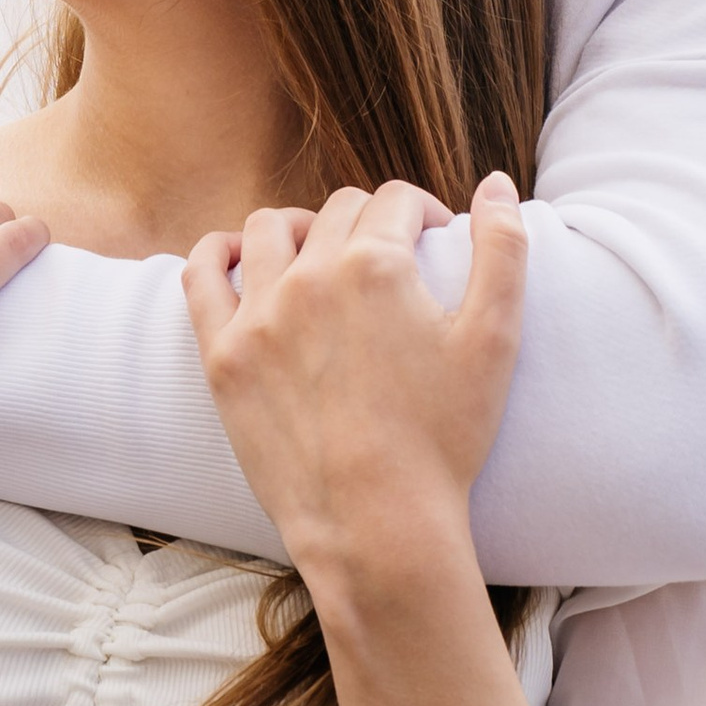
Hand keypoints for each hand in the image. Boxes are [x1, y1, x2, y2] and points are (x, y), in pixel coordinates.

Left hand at [182, 176, 526, 604]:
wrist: (377, 524)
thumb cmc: (444, 438)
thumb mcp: (495, 339)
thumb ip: (503, 250)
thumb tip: (497, 181)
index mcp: (377, 263)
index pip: (396, 199)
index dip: (421, 211)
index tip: (433, 237)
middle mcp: (310, 275)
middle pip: (338, 212)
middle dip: (369, 221)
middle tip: (385, 257)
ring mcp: (259, 314)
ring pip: (270, 229)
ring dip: (301, 228)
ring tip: (319, 254)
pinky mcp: (222, 355)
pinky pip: (202, 274)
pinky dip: (219, 251)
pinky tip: (240, 257)